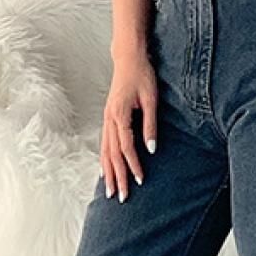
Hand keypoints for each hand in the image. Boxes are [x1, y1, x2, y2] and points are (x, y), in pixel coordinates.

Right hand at [100, 42, 157, 202]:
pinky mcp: (108, 117)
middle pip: (112, 154)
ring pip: (105, 151)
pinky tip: (105, 169)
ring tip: (109, 190)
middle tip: (120, 196)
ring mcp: (106, 118)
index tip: (140, 180)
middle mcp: (109, 119)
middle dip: (117, 176)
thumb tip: (152, 149)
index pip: (126, 147)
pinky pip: (104, 143)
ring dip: (108, 171)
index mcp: (119, 115)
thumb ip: (150, 125)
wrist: (128, 58)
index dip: (133, 165)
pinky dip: (104, 159)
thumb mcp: (151, 99)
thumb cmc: (142, 76)